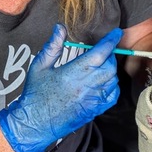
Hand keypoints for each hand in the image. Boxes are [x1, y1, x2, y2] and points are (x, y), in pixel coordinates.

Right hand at [0, 24, 122, 151]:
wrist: (34, 124)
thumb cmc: (35, 94)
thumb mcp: (40, 66)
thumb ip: (52, 46)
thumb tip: (60, 28)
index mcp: (75, 72)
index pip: (100, 52)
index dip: (111, 40)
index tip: (116, 33)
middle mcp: (87, 85)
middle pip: (110, 66)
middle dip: (109, 56)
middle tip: (102, 52)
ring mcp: (93, 99)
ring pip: (113, 80)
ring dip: (110, 71)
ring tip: (100, 66)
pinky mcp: (94, 110)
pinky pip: (112, 96)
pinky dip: (112, 86)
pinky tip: (103, 82)